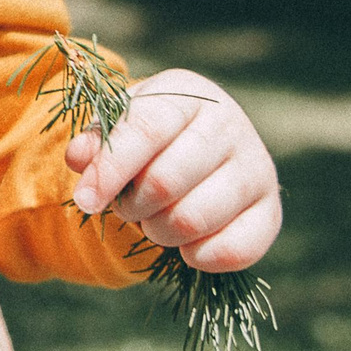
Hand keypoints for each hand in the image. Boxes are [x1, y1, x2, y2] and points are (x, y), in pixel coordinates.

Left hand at [65, 69, 280, 273]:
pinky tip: (187, 243)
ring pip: (192, 219)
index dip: (109, 171)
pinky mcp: (271, 212)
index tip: (86, 202)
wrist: (199, 152)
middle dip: (133, 206)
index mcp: (188, 93)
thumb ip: (95, 141)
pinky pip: (230, 251)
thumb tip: (80, 158)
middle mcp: (230, 124)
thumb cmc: (149, 140)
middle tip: (128, 207)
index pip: (144, 130)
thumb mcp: (117, 128)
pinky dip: (196, 256)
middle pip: (165, 181)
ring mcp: (257, 168)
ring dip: (159, 232)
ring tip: (155, 220)